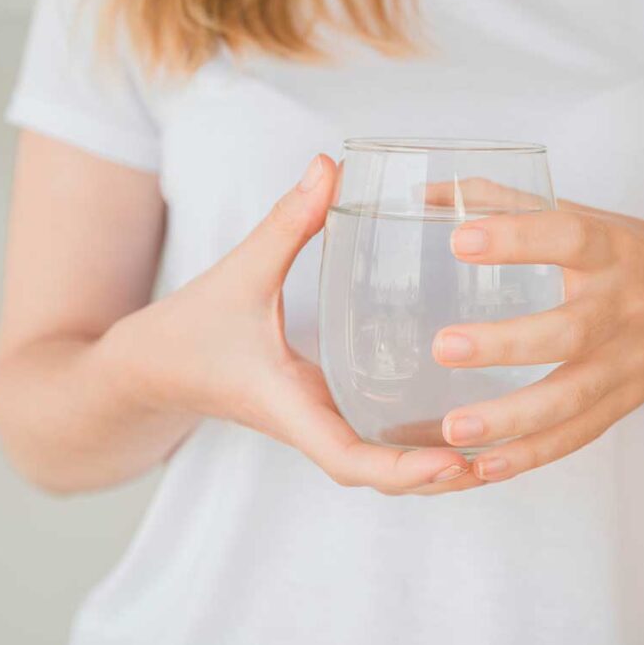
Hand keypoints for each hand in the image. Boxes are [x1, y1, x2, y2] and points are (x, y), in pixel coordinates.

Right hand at [105, 156, 475, 493]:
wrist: (148, 370)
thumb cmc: (188, 330)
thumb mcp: (240, 272)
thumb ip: (286, 221)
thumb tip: (329, 166)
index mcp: (286, 405)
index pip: (347, 458)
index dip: (401, 469)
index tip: (453, 463)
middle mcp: (307, 425)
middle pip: (377, 477)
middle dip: (433, 479)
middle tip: (495, 459)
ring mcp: (315, 425)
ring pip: (377, 468)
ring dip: (429, 471)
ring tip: (492, 454)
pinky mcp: (318, 414)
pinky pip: (370, 444)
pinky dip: (410, 450)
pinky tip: (451, 429)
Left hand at [432, 192, 643, 481]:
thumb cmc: (628, 254)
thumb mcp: (586, 216)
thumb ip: (506, 202)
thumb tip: (425, 193)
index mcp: (613, 250)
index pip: (570, 238)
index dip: (518, 238)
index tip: (459, 240)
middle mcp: (624, 309)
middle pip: (570, 331)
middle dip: (507, 344)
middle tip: (443, 346)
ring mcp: (626, 364)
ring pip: (571, 398)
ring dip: (511, 417)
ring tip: (452, 427)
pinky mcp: (621, 404)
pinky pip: (576, 435)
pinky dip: (532, 455)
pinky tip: (485, 465)